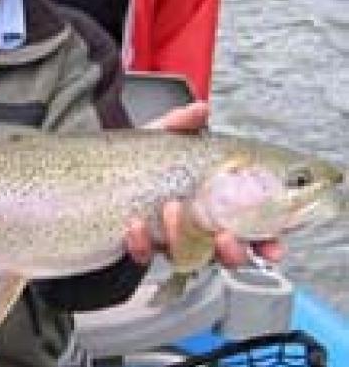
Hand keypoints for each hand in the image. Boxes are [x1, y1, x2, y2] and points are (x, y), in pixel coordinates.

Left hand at [128, 102, 284, 266]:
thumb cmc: (137, 162)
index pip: (251, 229)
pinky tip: (135, 226)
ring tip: (171, 211)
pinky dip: (141, 242)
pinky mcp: (140, 250)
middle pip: (225, 253)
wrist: (93, 182)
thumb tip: (199, 109)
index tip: (272, 247)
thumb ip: (179, 124)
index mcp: (213, 203)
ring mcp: (168, 241)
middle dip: (231, 251)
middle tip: (225, 237)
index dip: (267, 242)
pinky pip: (144, 255)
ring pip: (187, 257)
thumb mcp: (158, 138)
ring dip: (183, 238)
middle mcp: (195, 228)